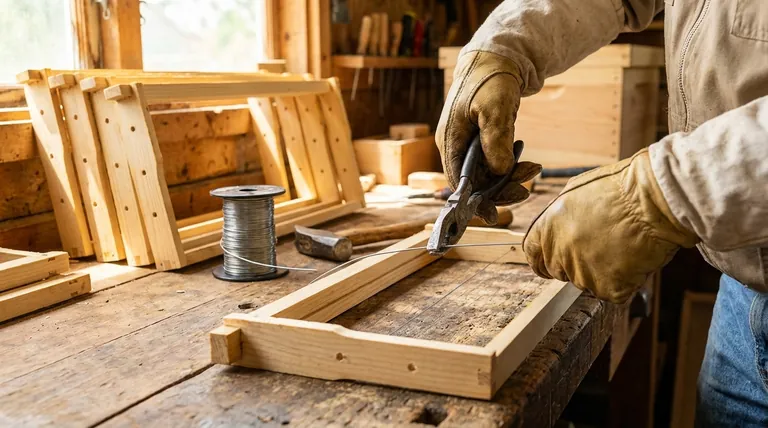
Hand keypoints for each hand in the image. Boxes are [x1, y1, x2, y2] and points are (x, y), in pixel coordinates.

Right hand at [436, 51, 539, 221]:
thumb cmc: (491, 79)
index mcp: (450, 141)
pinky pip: (497, 162)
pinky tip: (529, 163)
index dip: (474, 202)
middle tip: (524, 193)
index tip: (494, 215)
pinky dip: (513, 166)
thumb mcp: (494, 108)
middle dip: (500, 190)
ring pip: (488, 174)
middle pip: (475, 181)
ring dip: (511, 178)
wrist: (498, 57)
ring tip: (534, 171)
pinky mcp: (484, 141)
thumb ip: (495, 140)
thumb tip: (500, 172)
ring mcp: (470, 144)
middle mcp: (456, 146)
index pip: (458, 182)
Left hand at [523, 149, 699, 302]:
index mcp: (547, 230)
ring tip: (621, 247)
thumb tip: (556, 227)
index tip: (552, 262)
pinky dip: (623, 281)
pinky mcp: (607, 288)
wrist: (652, 200)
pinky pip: (612, 291)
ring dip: (601, 272)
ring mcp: (582, 274)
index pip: (533, 255)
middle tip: (600, 248)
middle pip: (560, 271)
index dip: (544, 259)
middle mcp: (559, 253)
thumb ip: (559, 217)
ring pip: (587, 283)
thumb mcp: (575, 193)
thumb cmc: (619, 188)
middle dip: (575, 264)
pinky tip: (632, 259)